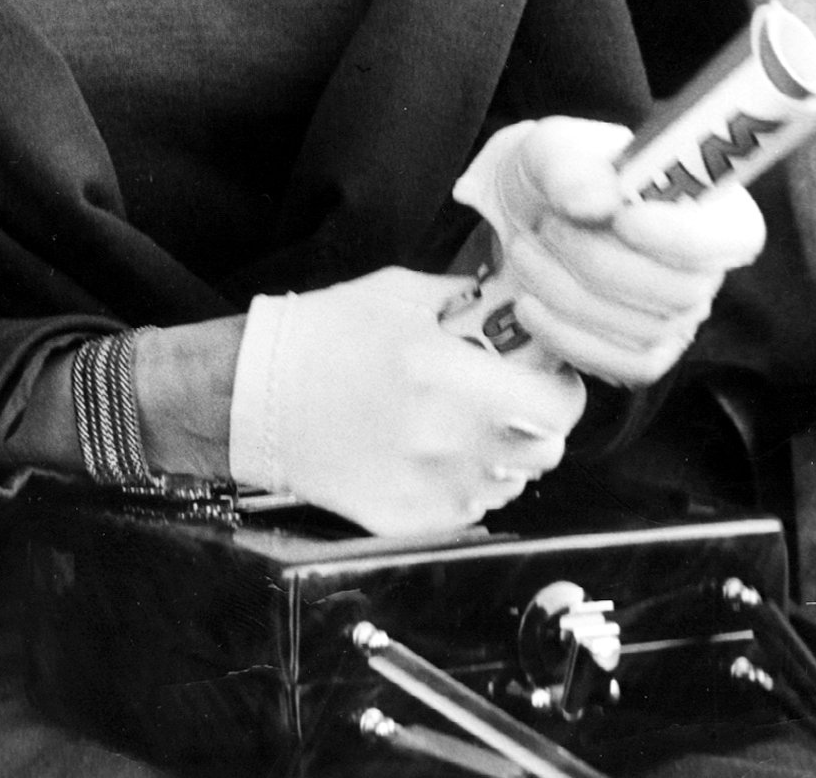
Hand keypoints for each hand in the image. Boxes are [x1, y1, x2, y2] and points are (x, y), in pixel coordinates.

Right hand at [229, 268, 585, 537]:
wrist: (255, 394)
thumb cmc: (324, 334)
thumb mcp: (401, 295)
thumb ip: (470, 301)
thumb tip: (518, 303)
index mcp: (449, 376)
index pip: (559, 406)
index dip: (560, 388)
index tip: (543, 374)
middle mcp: (448, 440)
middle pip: (545, 451)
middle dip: (534, 421)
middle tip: (502, 397)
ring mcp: (429, 489)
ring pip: (509, 482)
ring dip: (499, 454)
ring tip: (454, 423)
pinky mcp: (408, 520)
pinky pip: (467, 507)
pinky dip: (460, 482)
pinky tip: (423, 451)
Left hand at [455, 118, 766, 386]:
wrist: (527, 211)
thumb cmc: (558, 172)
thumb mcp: (554, 148)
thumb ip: (572, 166)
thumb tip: (594, 202)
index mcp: (710, 207)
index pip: (732, 238)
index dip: (681, 237)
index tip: (621, 218)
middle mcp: (707, 270)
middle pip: (678, 292)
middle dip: (597, 261)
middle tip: (546, 225)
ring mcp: (680, 319)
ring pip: (643, 330)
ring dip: (567, 292)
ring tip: (523, 249)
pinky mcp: (645, 355)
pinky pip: (623, 367)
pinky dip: (568, 337)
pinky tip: (528, 304)